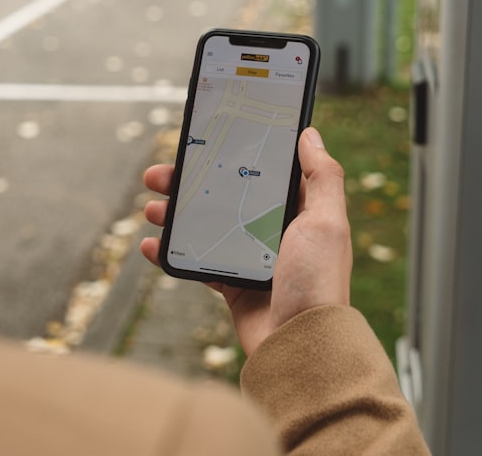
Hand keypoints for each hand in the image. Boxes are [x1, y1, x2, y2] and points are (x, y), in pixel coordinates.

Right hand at [141, 127, 351, 356]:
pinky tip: (153, 245)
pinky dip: (172, 253)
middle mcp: (276, 231)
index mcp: (301, 211)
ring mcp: (251, 258)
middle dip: (192, 182)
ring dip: (176, 214)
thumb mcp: (327, 222)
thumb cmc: (319, 283)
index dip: (236, 155)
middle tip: (162, 174)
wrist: (301, 346)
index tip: (207, 141)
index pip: (264, 173)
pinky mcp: (233, 285)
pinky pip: (197, 262)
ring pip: (206, 225)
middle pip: (226, 195)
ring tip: (153, 208)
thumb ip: (323, 176)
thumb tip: (310, 134)